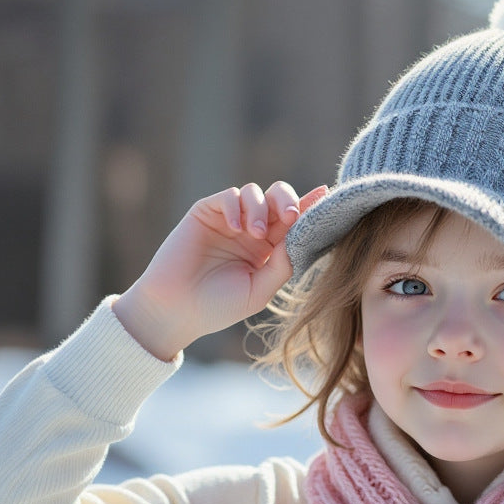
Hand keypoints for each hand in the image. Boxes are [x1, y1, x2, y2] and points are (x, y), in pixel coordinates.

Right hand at [114, 182, 326, 359]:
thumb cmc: (218, 307)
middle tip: (290, 215)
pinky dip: (235, 205)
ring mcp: (228, 220)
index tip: (325, 194)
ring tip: (254, 234)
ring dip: (259, 208)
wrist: (177, 310)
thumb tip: (300, 237)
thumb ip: (282, 265)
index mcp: (268, 250)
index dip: (309, 207)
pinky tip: (236, 226)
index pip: (292, 223)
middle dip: (287, 200)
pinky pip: (227, 196)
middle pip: (276, 199)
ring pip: (253, 193)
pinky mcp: (204, 213)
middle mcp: (250, 231)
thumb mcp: (259, 291)